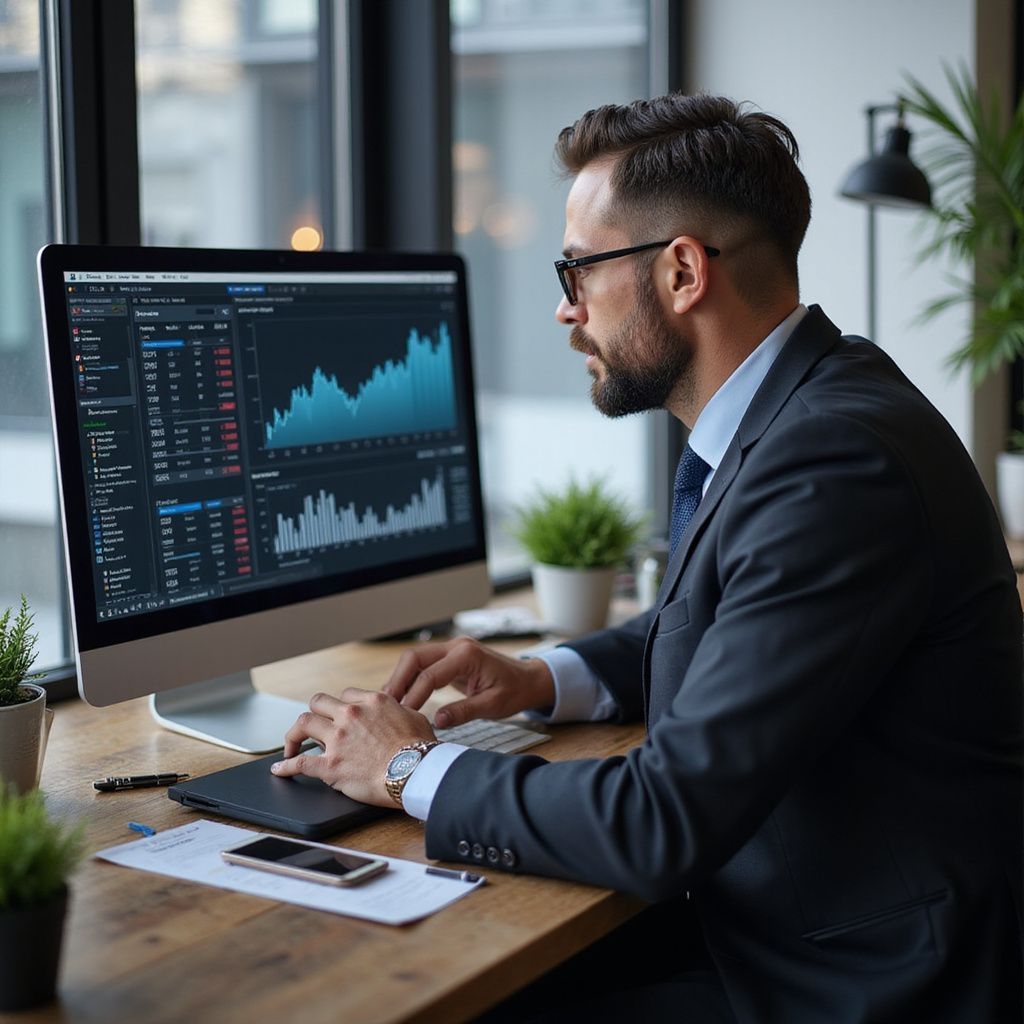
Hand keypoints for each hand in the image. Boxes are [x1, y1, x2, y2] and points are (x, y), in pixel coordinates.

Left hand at [271, 689, 435, 806]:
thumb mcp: (414, 717)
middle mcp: (351, 715)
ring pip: (303, 724)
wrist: (416, 772)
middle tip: (312, 726)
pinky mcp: (330, 765)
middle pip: (318, 702)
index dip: (341, 706)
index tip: (340, 716)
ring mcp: (338, 739)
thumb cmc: (420, 749)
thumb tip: (398, 713)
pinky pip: (299, 762)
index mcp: (372, 702)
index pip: (346, 695)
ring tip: (291, 744)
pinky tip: (279, 769)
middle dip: (314, 713)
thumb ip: (399, 711)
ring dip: (294, 734)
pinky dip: (286, 766)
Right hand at [382, 637, 555, 727]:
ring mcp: (452, 649)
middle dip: (397, 680)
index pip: (430, 675)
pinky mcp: (450, 657)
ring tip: (390, 703)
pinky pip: (423, 664)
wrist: (529, 679)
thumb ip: (464, 711)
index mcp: (467, 655)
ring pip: (415, 659)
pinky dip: (411, 678)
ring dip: (401, 679)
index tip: (403, 716)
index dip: (413, 696)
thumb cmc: (515, 691)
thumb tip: (436, 721)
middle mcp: (456, 646)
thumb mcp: (493, 705)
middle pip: (414, 658)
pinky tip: (403, 697)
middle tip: (387, 706)